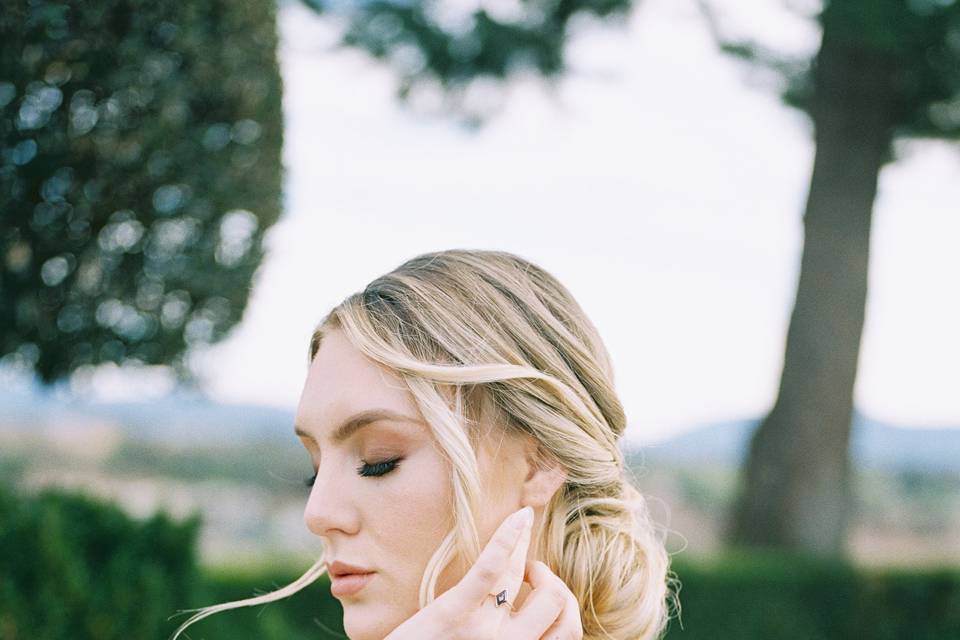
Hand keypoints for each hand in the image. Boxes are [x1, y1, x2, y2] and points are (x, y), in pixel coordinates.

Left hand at [384, 506, 582, 639]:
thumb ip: (509, 638)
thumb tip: (526, 613)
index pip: (565, 628)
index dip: (565, 604)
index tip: (544, 593)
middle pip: (554, 600)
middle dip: (550, 578)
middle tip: (532, 570)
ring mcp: (482, 629)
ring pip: (521, 576)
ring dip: (525, 546)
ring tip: (520, 530)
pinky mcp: (454, 611)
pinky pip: (489, 569)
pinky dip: (508, 539)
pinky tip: (519, 517)